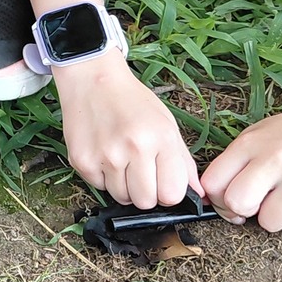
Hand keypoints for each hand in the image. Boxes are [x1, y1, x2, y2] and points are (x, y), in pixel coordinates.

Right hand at [53, 51, 197, 207]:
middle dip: (145, 192)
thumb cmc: (132, 102)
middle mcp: (134, 148)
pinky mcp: (82, 160)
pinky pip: (98, 187)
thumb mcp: (167, 124)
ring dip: (122, 185)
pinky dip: (102, 177)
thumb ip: (183, 163)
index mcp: (161, 138)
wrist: (92, 80)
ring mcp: (105, 156)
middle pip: (146, 202)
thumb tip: (199, 196)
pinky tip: (103, 153)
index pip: (172, 195)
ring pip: (121, 197)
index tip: (162, 180)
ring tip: (120, 158)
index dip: (167, 191)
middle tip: (139, 170)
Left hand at [200, 103, 281, 231]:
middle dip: (242, 209)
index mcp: (251, 144)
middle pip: (238, 204)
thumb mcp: (253, 138)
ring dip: (272, 215)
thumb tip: (212, 202)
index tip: (226, 198)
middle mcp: (277, 160)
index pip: (214, 184)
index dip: (216, 199)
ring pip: (269, 223)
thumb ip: (231, 166)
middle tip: (255, 199)